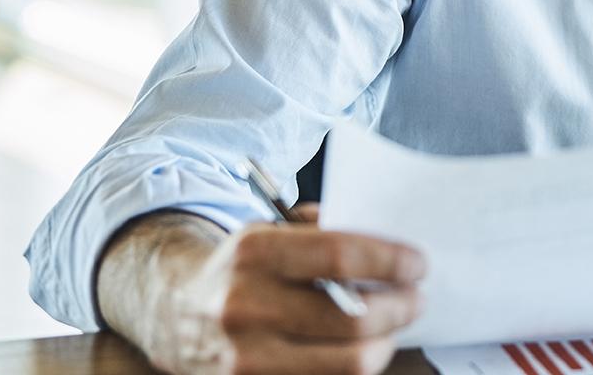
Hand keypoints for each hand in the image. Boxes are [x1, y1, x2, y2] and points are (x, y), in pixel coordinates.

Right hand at [102, 209, 426, 374]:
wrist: (174, 312)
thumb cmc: (239, 268)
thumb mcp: (270, 231)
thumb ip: (323, 233)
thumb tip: (390, 246)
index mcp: (253, 252)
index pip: (341, 256)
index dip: (391, 261)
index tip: (418, 264)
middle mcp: (245, 307)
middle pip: (352, 318)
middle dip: (399, 307)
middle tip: (416, 298)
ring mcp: (246, 358)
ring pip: (347, 362)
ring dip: (385, 343)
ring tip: (393, 326)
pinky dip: (354, 366)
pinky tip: (362, 348)